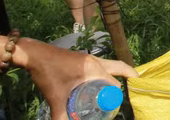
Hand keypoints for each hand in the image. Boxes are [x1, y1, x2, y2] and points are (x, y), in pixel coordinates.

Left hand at [19, 38, 137, 119]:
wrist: (35, 55)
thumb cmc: (47, 73)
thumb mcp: (55, 97)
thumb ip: (60, 115)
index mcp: (93, 68)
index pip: (113, 83)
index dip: (116, 96)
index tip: (116, 106)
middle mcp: (95, 61)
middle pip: (119, 67)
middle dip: (129, 76)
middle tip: (133, 88)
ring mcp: (90, 58)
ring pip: (111, 65)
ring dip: (118, 74)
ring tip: (119, 87)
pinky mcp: (83, 59)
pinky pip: (102, 65)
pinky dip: (107, 73)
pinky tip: (100, 83)